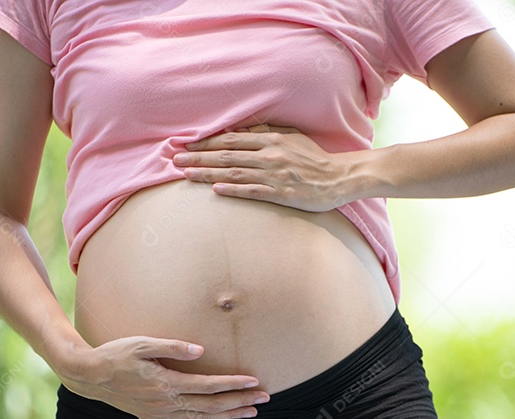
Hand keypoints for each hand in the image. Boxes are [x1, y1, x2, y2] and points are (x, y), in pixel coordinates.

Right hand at [58, 337, 269, 418]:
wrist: (88, 376)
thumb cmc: (116, 354)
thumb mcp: (142, 344)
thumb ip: (171, 347)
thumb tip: (199, 350)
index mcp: (166, 383)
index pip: (208, 386)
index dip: (232, 384)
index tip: (253, 382)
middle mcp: (166, 402)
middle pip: (211, 405)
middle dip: (240, 402)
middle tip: (264, 399)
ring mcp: (160, 413)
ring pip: (201, 418)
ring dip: (229, 416)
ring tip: (252, 413)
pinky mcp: (154, 417)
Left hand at [173, 123, 348, 212]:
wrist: (340, 178)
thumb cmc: (315, 158)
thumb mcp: (292, 137)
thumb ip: (267, 132)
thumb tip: (241, 129)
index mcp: (271, 139)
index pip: (231, 139)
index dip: (205, 142)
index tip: (184, 145)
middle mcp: (270, 155)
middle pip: (227, 155)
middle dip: (198, 157)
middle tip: (173, 160)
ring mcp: (275, 175)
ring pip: (235, 172)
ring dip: (208, 173)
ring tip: (186, 174)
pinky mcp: (282, 193)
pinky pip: (253, 191)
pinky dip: (233, 189)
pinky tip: (215, 189)